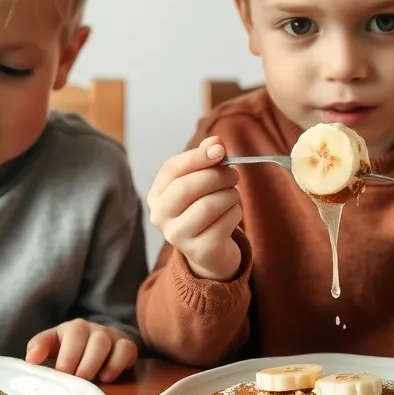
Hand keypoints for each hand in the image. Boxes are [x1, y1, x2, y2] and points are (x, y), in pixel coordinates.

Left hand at [25, 320, 137, 382]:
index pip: (68, 334)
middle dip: (78, 360)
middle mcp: (92, 329)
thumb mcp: (53, 347)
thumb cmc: (72, 352)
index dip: (64, 353)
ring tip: (88, 381)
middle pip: (87, 336)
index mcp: (72, 328)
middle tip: (73, 379)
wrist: (101, 350)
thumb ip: (39, 348)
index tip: (59, 372)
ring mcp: (111, 336)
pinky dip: (117, 364)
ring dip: (94, 362)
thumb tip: (31, 359)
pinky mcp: (127, 346)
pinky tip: (107, 378)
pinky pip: (126, 349)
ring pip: (104, 342)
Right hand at [146, 136, 242, 280]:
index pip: (171, 169)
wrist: (209, 253)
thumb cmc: (204, 209)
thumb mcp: (202, 182)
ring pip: (209, 205)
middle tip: (234, 175)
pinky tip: (232, 215)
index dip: (197, 156)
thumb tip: (215, 141)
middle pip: (188, 187)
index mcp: (157, 194)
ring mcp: (177, 236)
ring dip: (230, 196)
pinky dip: (235, 213)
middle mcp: (160, 216)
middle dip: (218, 176)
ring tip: (232, 196)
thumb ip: (207, 159)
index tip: (220, 149)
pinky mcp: (199, 251)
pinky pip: (225, 223)